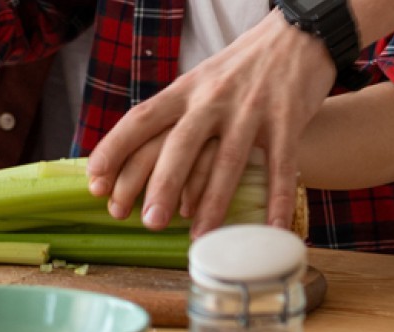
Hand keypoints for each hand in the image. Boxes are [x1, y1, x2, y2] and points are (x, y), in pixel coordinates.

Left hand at [87, 16, 335, 235]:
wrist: (299, 34)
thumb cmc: (241, 68)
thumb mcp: (199, 81)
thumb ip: (174, 114)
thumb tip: (134, 157)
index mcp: (185, 90)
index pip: (141, 120)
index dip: (114, 150)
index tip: (95, 182)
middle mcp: (212, 99)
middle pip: (180, 145)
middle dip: (161, 185)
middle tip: (149, 223)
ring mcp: (250, 109)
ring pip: (227, 161)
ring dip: (212, 203)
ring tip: (198, 236)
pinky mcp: (287, 119)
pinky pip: (280, 166)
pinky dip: (276, 200)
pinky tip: (271, 228)